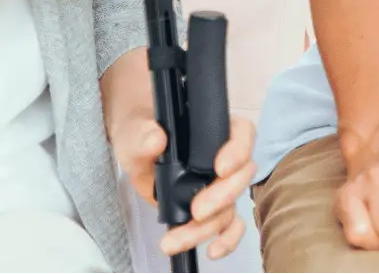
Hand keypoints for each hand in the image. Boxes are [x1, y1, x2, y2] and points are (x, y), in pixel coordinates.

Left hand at [112, 112, 256, 262]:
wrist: (137, 152)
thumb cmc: (142, 133)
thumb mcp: (136, 130)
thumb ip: (143, 134)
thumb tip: (155, 140)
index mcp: (214, 128)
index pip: (242, 133)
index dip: (238, 150)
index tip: (221, 167)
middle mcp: (224, 156)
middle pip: (240, 176)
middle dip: (221, 197)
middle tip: (197, 210)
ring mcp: (219, 185)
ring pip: (231, 207)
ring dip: (209, 228)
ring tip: (177, 239)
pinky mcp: (212, 209)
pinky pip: (231, 226)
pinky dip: (227, 241)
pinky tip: (213, 250)